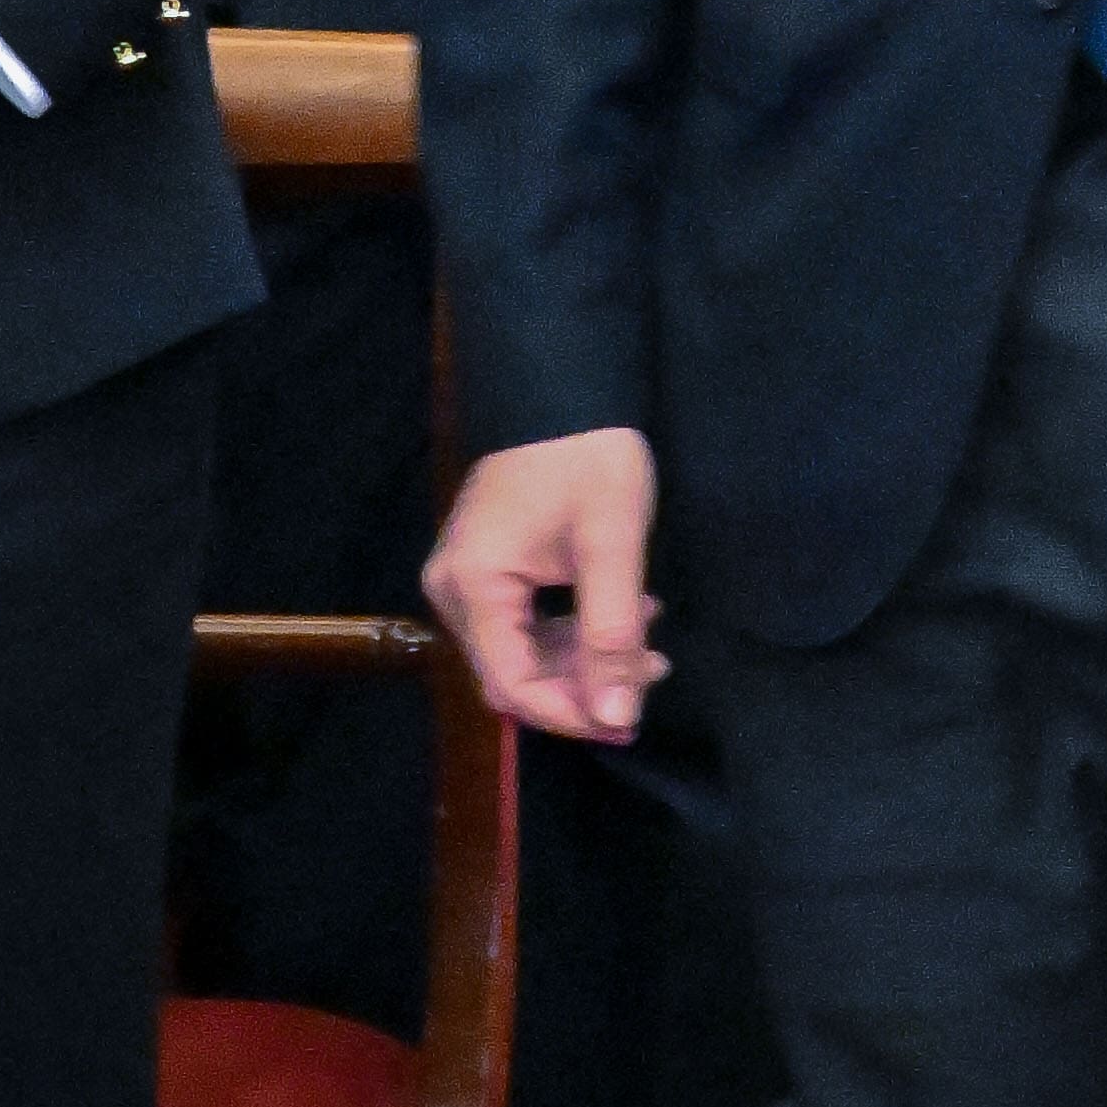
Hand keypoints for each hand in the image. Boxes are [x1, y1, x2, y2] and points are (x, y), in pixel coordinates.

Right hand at [425, 430, 666, 744]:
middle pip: (514, 674)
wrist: (564, 385)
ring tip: (651, 641)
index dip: (570, 715)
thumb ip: (610, 636)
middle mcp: (453, 591)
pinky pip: (523, 623)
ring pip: (522, 652)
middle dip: (585, 686)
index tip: (630, 720)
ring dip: (586, 659)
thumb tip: (614, 720)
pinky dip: (574, 631)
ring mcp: (465, 578)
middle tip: (653, 671)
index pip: (512, 686)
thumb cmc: (589, 459)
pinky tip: (627, 615)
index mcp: (472, 587)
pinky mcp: (485, 567)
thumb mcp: (611, 546)